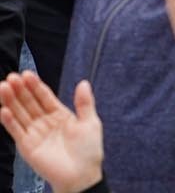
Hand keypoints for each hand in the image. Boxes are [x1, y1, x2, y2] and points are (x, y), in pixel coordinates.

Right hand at [0, 74, 102, 192]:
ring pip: (20, 114)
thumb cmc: (88, 150)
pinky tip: (3, 110)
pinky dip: (9, 121)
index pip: (44, 96)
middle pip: (29, 103)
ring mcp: (35, 133)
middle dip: (20, 90)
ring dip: (11, 102)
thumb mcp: (90, 122)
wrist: (81, 174)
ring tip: (3, 87)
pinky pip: (17, 131)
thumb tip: (83, 82)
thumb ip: (84, 103)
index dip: (35, 85)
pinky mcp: (27, 146)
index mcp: (60, 114)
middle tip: (11, 77)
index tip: (26, 73)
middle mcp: (44, 122)